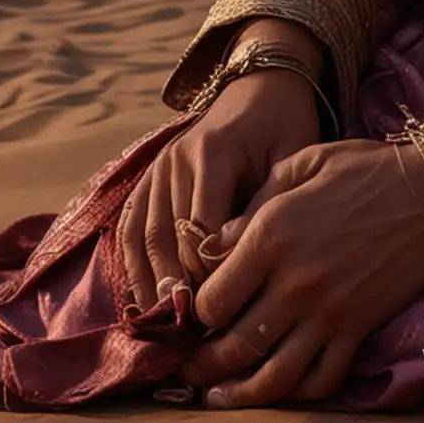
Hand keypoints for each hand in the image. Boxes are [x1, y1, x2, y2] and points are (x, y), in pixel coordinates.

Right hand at [120, 44, 320, 309]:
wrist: (260, 88)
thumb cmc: (284, 127)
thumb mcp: (292, 157)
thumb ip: (272, 203)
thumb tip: (249, 260)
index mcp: (213, 153)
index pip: (200, 228)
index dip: (207, 274)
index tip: (222, 313)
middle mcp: (176, 159)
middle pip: (166, 237)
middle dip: (173, 288)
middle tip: (186, 335)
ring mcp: (157, 167)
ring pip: (141, 235)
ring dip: (147, 282)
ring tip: (159, 326)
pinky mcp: (149, 176)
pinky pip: (131, 225)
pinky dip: (132, 264)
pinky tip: (141, 298)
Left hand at [180, 136, 423, 406]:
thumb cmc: (365, 167)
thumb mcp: (302, 164)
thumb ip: (254, 202)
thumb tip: (215, 245)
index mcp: (272, 234)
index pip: (213, 297)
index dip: (197, 312)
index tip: (197, 313)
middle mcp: (295, 281)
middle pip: (234, 345)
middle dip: (204, 365)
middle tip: (190, 370)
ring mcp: (329, 312)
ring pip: (272, 375)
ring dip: (240, 393)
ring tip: (220, 395)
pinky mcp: (359, 329)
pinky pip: (321, 379)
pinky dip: (296, 392)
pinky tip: (279, 388)